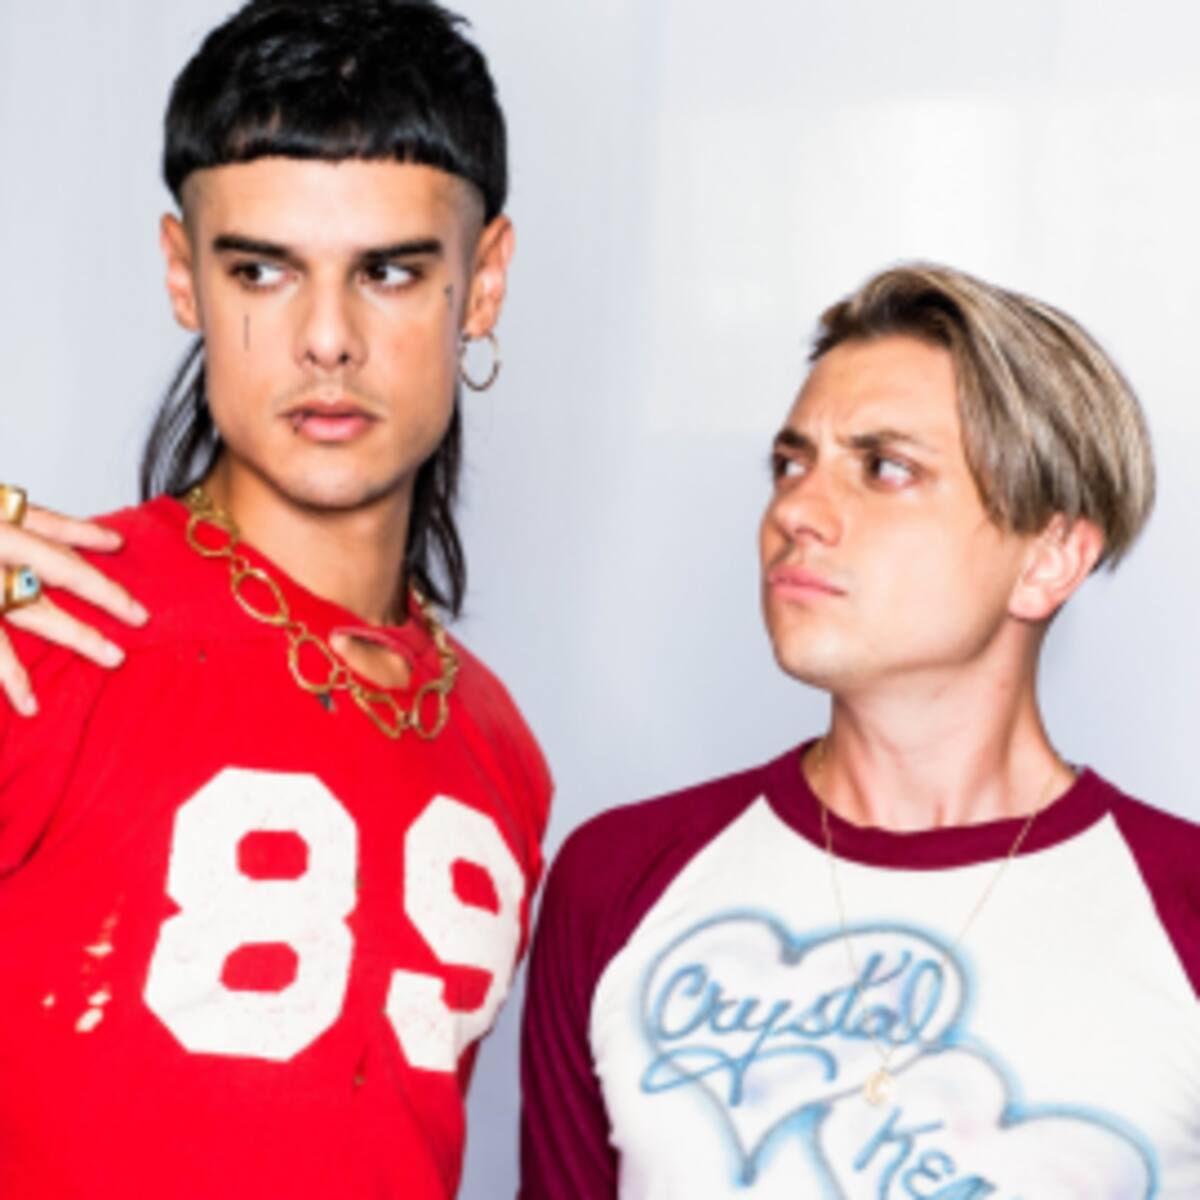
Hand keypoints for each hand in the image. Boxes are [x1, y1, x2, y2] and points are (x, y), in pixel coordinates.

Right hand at [1, 504, 147, 717]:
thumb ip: (7, 524)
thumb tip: (70, 542)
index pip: (46, 525)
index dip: (83, 534)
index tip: (117, 545)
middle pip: (56, 569)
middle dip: (102, 592)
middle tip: (140, 617)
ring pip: (33, 612)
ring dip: (76, 635)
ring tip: (113, 658)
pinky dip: (11, 677)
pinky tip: (32, 704)